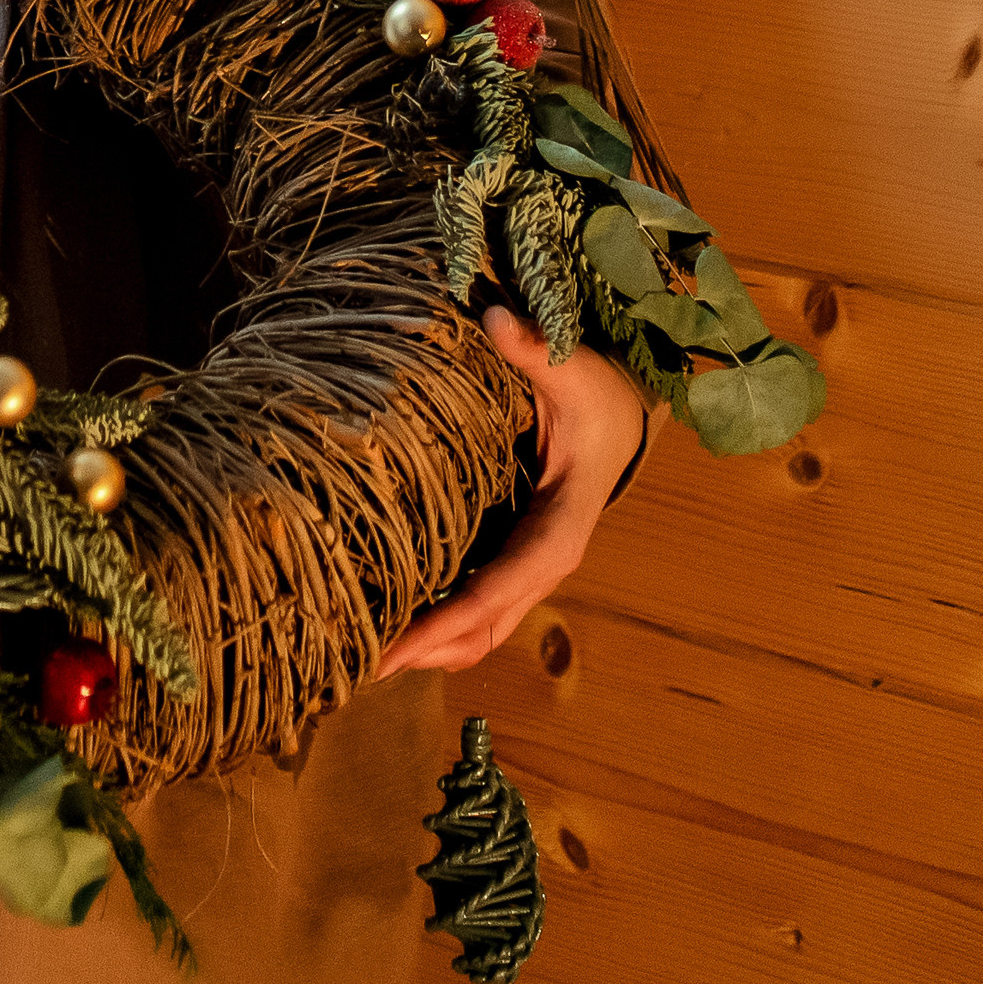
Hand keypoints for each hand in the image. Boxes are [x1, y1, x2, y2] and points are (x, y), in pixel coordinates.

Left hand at [378, 302, 647, 678]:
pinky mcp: (509, 556)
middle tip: (358, 667)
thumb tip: (495, 316)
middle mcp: (542, 562)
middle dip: (427, 652)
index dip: (449, 622)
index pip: (500, 590)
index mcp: (560, 531)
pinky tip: (388, 620)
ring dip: (429, 646)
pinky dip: (436, 621)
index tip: (398, 649)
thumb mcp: (575, 373)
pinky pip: (475, 604)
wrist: (624, 419)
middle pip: (484, 628)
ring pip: (479, 628)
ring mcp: (526, 566)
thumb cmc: (598, 398)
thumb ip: (535, 351)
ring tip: (362, 656)